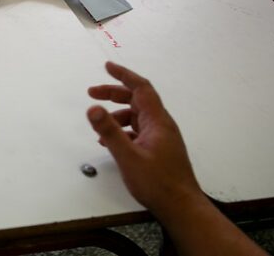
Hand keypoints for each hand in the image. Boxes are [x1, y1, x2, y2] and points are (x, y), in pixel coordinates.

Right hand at [86, 62, 203, 218]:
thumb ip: (109, 131)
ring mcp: (161, 138)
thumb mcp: (128, 156)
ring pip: (136, 116)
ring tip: (99, 126)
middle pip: (136, 100)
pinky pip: (138, 131)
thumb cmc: (157, 182)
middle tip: (92, 93)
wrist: (181, 207)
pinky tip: (111, 142)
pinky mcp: (158, 149)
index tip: (107, 66)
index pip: (141, 88)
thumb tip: (93, 108)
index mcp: (157, 121)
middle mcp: (161, 125)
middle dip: (114, 93)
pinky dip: (123, 130)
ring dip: (116, 115)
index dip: (124, 75)